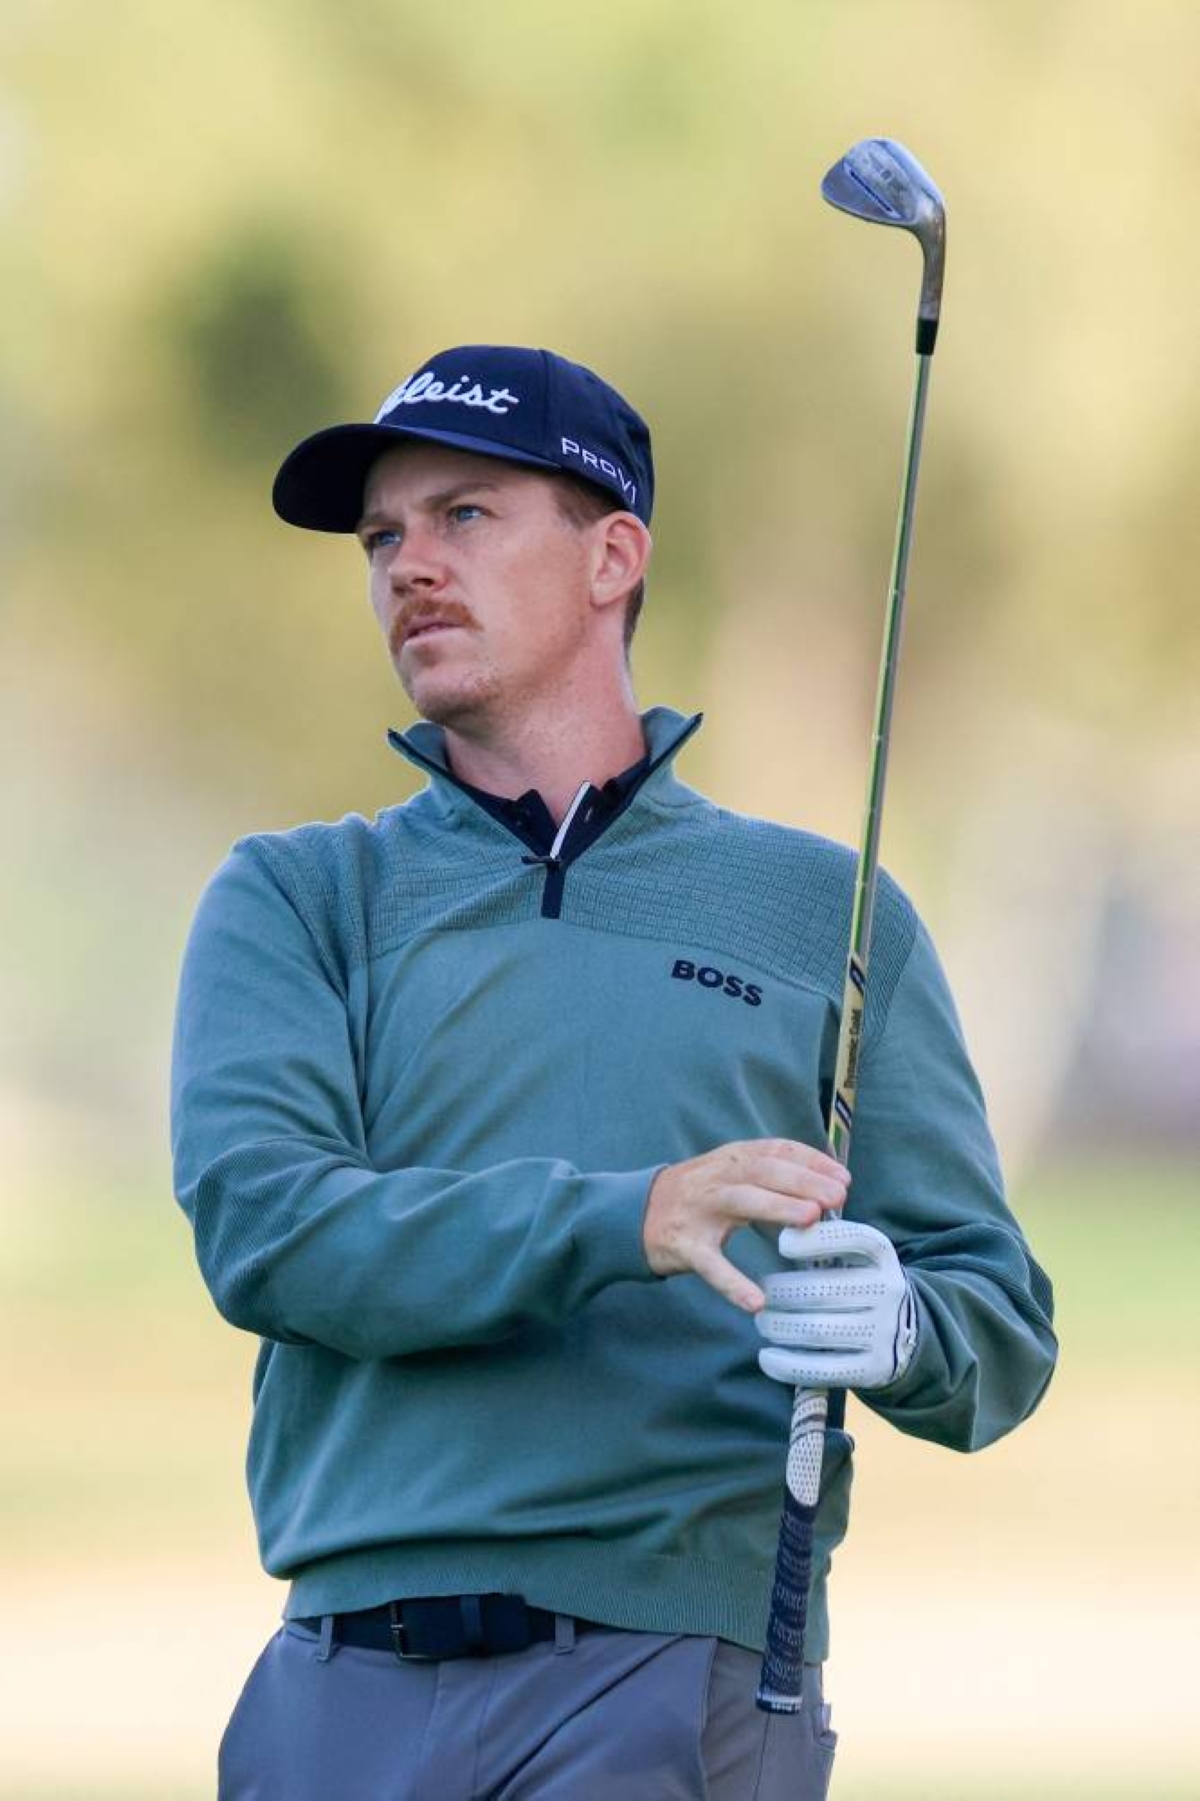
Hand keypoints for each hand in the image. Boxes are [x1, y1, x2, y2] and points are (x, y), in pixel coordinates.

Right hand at [643, 1139, 849, 1312]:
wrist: (633, 1214)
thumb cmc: (696, 1196)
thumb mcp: (729, 1175)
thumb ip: (769, 1178)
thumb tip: (825, 1188)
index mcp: (731, 1160)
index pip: (775, 1150)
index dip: (810, 1161)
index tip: (842, 1177)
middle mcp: (716, 1178)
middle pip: (763, 1171)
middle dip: (802, 1181)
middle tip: (836, 1197)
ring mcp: (698, 1210)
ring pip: (741, 1202)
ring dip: (777, 1208)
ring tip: (811, 1220)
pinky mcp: (683, 1245)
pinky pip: (709, 1264)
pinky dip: (731, 1282)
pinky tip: (755, 1300)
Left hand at [755, 1218, 917, 1388]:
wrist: (905, 1330)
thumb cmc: (860, 1282)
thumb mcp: (854, 1255)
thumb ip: (822, 1240)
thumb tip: (778, 1226)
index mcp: (882, 1255)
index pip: (854, 1239)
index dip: (817, 1239)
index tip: (783, 1243)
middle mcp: (887, 1291)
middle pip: (823, 1290)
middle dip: (782, 1292)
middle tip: (765, 1294)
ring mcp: (883, 1332)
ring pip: (818, 1330)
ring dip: (780, 1327)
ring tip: (763, 1321)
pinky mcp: (873, 1368)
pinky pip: (823, 1369)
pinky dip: (788, 1364)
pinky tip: (767, 1357)